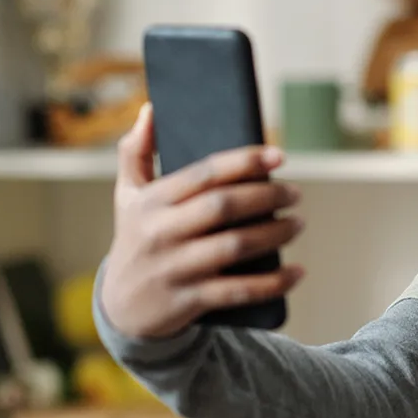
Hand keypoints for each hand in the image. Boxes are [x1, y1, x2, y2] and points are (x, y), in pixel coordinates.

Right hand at [100, 103, 305, 338]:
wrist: (119, 308)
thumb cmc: (135, 239)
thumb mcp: (127, 196)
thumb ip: (135, 152)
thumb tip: (151, 109)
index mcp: (151, 201)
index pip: (204, 174)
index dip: (245, 162)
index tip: (279, 156)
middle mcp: (160, 233)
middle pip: (223, 207)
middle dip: (267, 197)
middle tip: (295, 194)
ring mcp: (174, 269)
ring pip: (234, 246)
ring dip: (274, 234)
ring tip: (298, 224)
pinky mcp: (187, 302)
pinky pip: (237, 291)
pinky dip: (273, 283)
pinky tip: (298, 272)